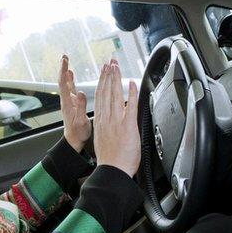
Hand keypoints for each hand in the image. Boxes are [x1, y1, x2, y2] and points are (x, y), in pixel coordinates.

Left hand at [59, 55, 90, 152]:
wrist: (74, 140)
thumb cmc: (78, 132)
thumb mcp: (81, 121)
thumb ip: (80, 107)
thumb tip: (81, 92)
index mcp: (67, 103)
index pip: (63, 84)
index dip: (63, 72)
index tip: (65, 61)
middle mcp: (66, 100)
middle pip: (62, 81)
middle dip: (63, 68)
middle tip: (64, 57)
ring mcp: (69, 101)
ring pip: (66, 83)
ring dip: (65, 72)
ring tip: (66, 61)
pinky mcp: (72, 103)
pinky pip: (70, 88)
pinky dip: (69, 79)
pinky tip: (70, 73)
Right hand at [93, 60, 140, 176]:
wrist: (112, 170)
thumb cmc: (110, 161)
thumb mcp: (103, 141)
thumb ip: (107, 129)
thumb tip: (110, 124)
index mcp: (100, 122)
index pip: (100, 97)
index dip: (102, 83)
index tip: (104, 73)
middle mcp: (106, 119)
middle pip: (106, 92)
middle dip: (108, 75)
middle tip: (110, 62)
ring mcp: (116, 121)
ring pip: (114, 95)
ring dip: (116, 79)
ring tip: (116, 67)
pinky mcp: (127, 126)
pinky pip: (129, 106)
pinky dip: (130, 94)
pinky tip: (131, 84)